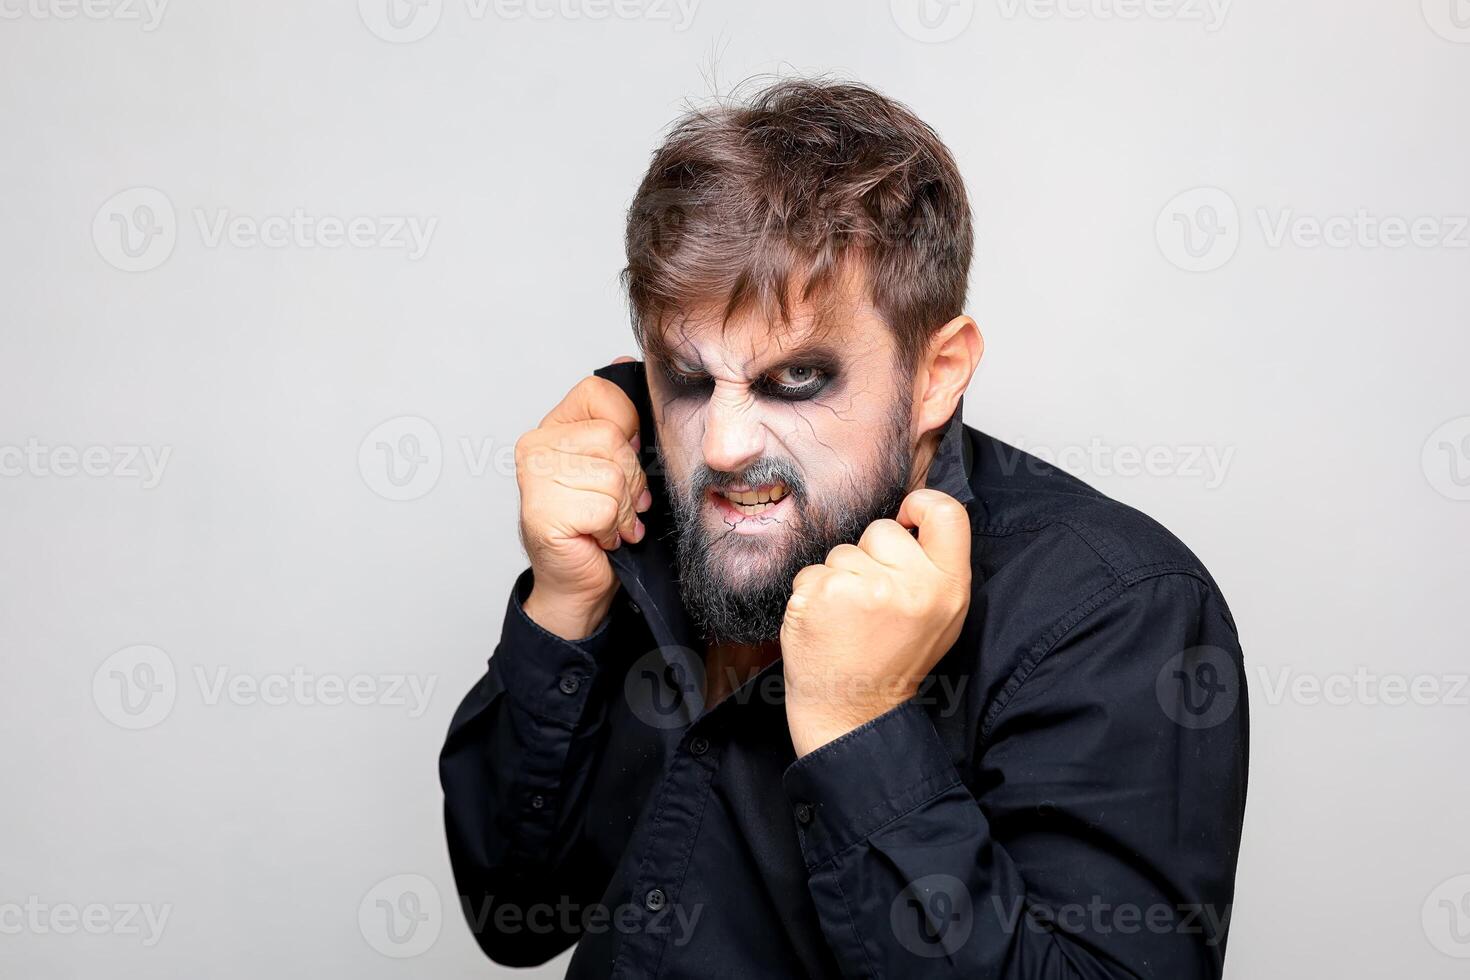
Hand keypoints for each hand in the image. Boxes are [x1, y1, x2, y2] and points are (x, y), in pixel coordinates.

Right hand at [516, 357, 651, 639]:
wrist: (578, 584)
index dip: (629, 427)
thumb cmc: (599, 525)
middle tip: (616, 505)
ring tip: (607, 524)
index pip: (602, 393)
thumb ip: (621, 419)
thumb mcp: (617, 464)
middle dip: (631, 480)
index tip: (626, 459)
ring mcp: (533, 479)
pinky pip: (605, 507)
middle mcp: (535, 446)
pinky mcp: (542, 512)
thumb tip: (624, 361)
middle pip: (615, 440)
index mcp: (554, 427)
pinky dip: (612, 529)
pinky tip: (598, 538)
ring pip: (614, 476)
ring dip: (622, 510)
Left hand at [780, 488, 970, 756]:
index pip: (948, 512)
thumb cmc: (894, 659)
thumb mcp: (940, 616)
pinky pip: (812, 570)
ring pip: (842, 550)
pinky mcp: (822, 595)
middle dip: (870, 556)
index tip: (905, 520)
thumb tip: (915, 513)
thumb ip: (935, 566)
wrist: (854, 711)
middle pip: (882, 529)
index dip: (922, 504)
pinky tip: (825, 622)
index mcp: (949, 588)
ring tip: (848, 617)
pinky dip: (812, 593)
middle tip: (872, 601)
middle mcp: (911, 585)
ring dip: (839, 577)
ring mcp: (864, 589)